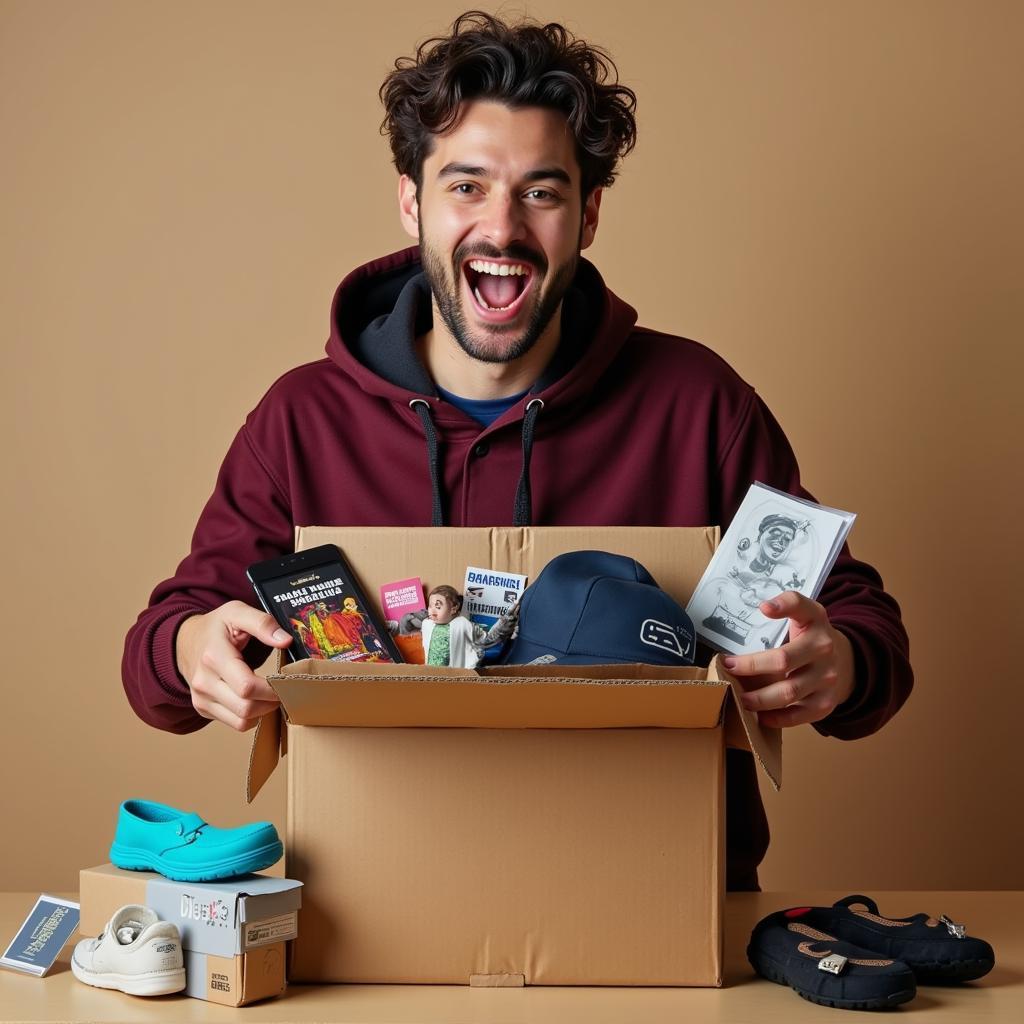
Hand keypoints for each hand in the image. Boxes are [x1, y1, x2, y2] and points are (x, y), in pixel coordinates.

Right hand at [176, 602, 292, 731]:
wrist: (185, 641)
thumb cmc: (216, 627)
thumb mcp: (237, 612)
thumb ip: (262, 623)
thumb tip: (285, 641)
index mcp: (214, 657)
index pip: (246, 687)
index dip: (271, 688)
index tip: (285, 680)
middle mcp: (203, 682)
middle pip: (246, 708)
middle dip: (271, 701)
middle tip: (284, 689)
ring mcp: (201, 698)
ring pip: (241, 721)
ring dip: (263, 711)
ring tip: (272, 694)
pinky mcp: (203, 708)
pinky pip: (235, 723)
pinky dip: (252, 716)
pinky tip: (258, 700)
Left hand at [722, 591, 854, 727]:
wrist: (845, 662)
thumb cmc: (811, 637)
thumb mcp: (805, 614)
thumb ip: (788, 605)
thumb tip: (764, 607)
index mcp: (816, 621)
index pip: (801, 607)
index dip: (783, 606)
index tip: (763, 608)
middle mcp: (824, 649)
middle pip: (783, 660)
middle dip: (752, 667)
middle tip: (729, 671)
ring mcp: (827, 678)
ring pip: (789, 691)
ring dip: (760, 698)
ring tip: (739, 698)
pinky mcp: (826, 702)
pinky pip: (800, 715)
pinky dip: (778, 718)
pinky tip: (760, 717)